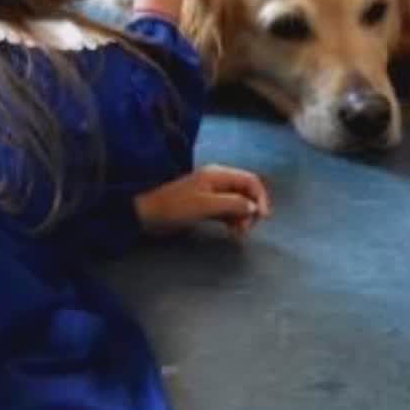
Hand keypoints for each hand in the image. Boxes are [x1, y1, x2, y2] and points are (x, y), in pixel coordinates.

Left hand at [134, 165, 271, 239]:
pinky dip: (232, 220)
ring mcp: (211, 193)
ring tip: (237, 234)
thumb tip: (253, 207)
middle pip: (245, 192)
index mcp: (218, 175)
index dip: (260, 197)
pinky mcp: (206, 205)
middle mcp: (217, 180)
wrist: (148, 214)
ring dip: (242, 217)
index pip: (250, 180)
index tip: (262, 217)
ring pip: (238, 203)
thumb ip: (232, 204)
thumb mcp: (205, 205)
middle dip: (250, 209)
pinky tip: (231, 232)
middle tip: (245, 230)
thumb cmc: (175, 207)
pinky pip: (227, 210)